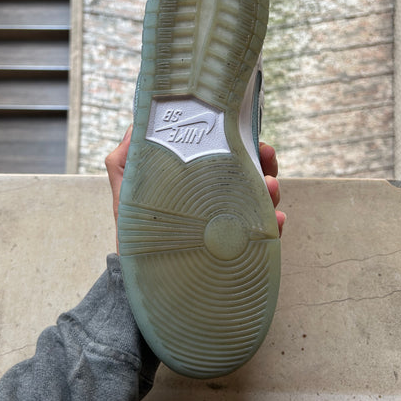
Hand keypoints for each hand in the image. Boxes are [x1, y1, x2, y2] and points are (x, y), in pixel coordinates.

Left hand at [105, 126, 285, 250]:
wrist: (139, 275)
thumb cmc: (134, 232)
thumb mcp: (127, 191)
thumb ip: (125, 160)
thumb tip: (136, 125)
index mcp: (197, 183)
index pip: (225, 159)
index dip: (241, 144)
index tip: (250, 135)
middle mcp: (216, 202)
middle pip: (250, 177)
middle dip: (264, 163)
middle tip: (266, 152)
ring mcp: (227, 225)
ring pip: (261, 202)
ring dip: (271, 190)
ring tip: (270, 185)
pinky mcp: (234, 249)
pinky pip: (261, 236)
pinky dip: (273, 227)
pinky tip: (275, 221)